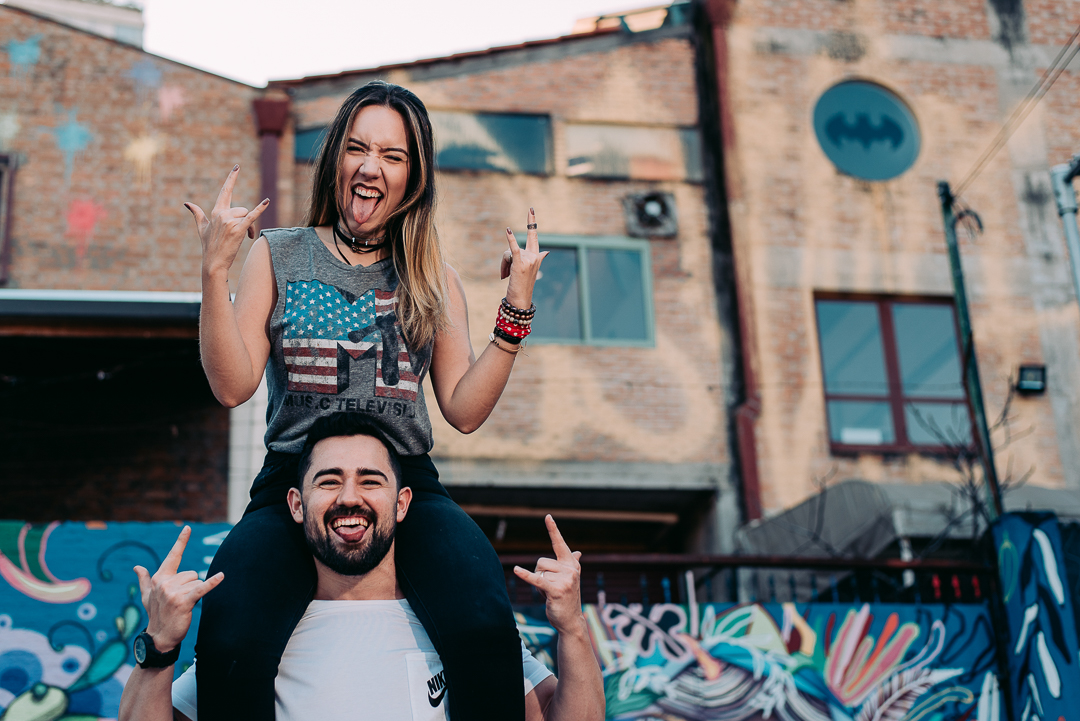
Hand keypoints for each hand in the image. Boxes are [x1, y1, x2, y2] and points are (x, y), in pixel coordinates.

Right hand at [133, 526, 223, 653]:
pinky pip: (201, 588)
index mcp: (159, 578)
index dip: (181, 542)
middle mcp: (165, 583)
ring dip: (195, 593)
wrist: (159, 636)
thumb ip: (144, 580)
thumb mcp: (147, 596)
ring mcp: (173, 592)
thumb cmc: (156, 614)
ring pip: (197, 582)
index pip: (173, 556)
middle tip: (180, 601)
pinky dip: (212, 583)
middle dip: (191, 586)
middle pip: (192, 573)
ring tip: (183, 606)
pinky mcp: (184, 601)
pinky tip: (221, 576)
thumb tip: (137, 567)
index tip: (188, 527)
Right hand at [185, 165, 268, 277]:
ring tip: (244, 238)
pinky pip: (251, 216)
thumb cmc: (209, 246)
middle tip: (242, 234)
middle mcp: (222, 214)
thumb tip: (187, 203)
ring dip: (248, 227)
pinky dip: (260, 209)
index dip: (231, 179)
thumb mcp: (201, 228)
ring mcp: (229, 221)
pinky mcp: (237, 229)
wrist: (213, 262)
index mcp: (216, 212)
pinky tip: (266, 202)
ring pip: (246, 216)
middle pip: (242, 209)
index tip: (237, 167)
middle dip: (244, 221)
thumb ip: (197, 214)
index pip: (225, 191)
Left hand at [502, 207, 548, 308]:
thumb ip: (538, 258)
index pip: (534, 237)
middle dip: (531, 220)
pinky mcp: (520, 264)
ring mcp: (529, 260)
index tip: (531, 211)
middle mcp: (535, 256)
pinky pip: (514, 249)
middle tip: (531, 208)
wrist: (520, 300)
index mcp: (537, 256)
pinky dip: (511, 240)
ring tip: (505, 276)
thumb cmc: (523, 286)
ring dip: (504, 265)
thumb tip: (547, 252)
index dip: (532, 223)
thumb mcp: (530, 270)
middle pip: (524, 240)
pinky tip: (509, 230)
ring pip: (509, 253)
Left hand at [514, 515, 582, 632]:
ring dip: (539, 585)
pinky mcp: (556, 590)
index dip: (553, 530)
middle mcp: (570, 569)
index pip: (560, 544)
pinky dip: (525, 575)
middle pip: (541, 561)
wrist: (571, 620)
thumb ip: (572, 563)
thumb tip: (577, 552)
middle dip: (540, 575)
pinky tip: (515, 570)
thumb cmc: (567, 597)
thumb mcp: (570, 578)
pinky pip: (537, 580)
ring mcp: (565, 580)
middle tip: (550, 588)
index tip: (547, 516)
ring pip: (538, 572)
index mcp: (572, 564)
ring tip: (549, 594)